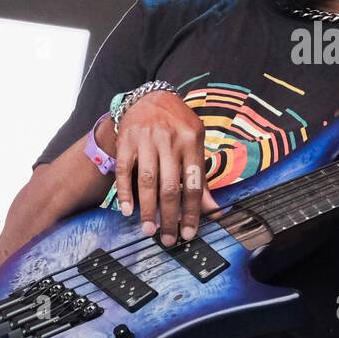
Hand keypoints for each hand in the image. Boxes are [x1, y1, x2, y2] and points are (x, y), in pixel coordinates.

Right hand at [98, 91, 219, 244]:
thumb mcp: (195, 144)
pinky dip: (125, 192)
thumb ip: (201, 176)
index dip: (192, 211)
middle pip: (170, 186)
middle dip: (170, 216)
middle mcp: (170, 141)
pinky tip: (128, 210)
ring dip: (148, 209)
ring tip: (149, 230)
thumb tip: (213, 210)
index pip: (194, 183)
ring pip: (147, 181)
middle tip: (168, 239)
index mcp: (192, 142)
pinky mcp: (126, 141)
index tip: (189, 233)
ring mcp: (146, 140)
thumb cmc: (178, 126)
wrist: (151, 98)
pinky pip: (124, 171)